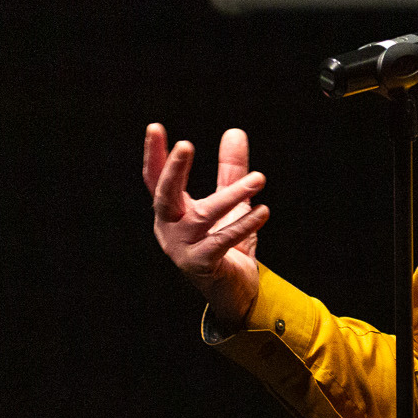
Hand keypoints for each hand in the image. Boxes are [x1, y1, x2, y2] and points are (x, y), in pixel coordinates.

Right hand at [144, 123, 267, 329]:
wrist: (233, 290)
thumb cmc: (225, 244)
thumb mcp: (229, 202)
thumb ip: (230, 169)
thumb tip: (234, 132)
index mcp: (171, 211)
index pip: (156, 179)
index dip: (155, 154)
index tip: (155, 127)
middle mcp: (169, 228)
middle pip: (164, 195)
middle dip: (174, 169)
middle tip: (186, 144)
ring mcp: (182, 248)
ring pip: (203, 216)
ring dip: (232, 195)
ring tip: (258, 179)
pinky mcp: (201, 264)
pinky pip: (223, 240)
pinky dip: (244, 224)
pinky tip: (262, 211)